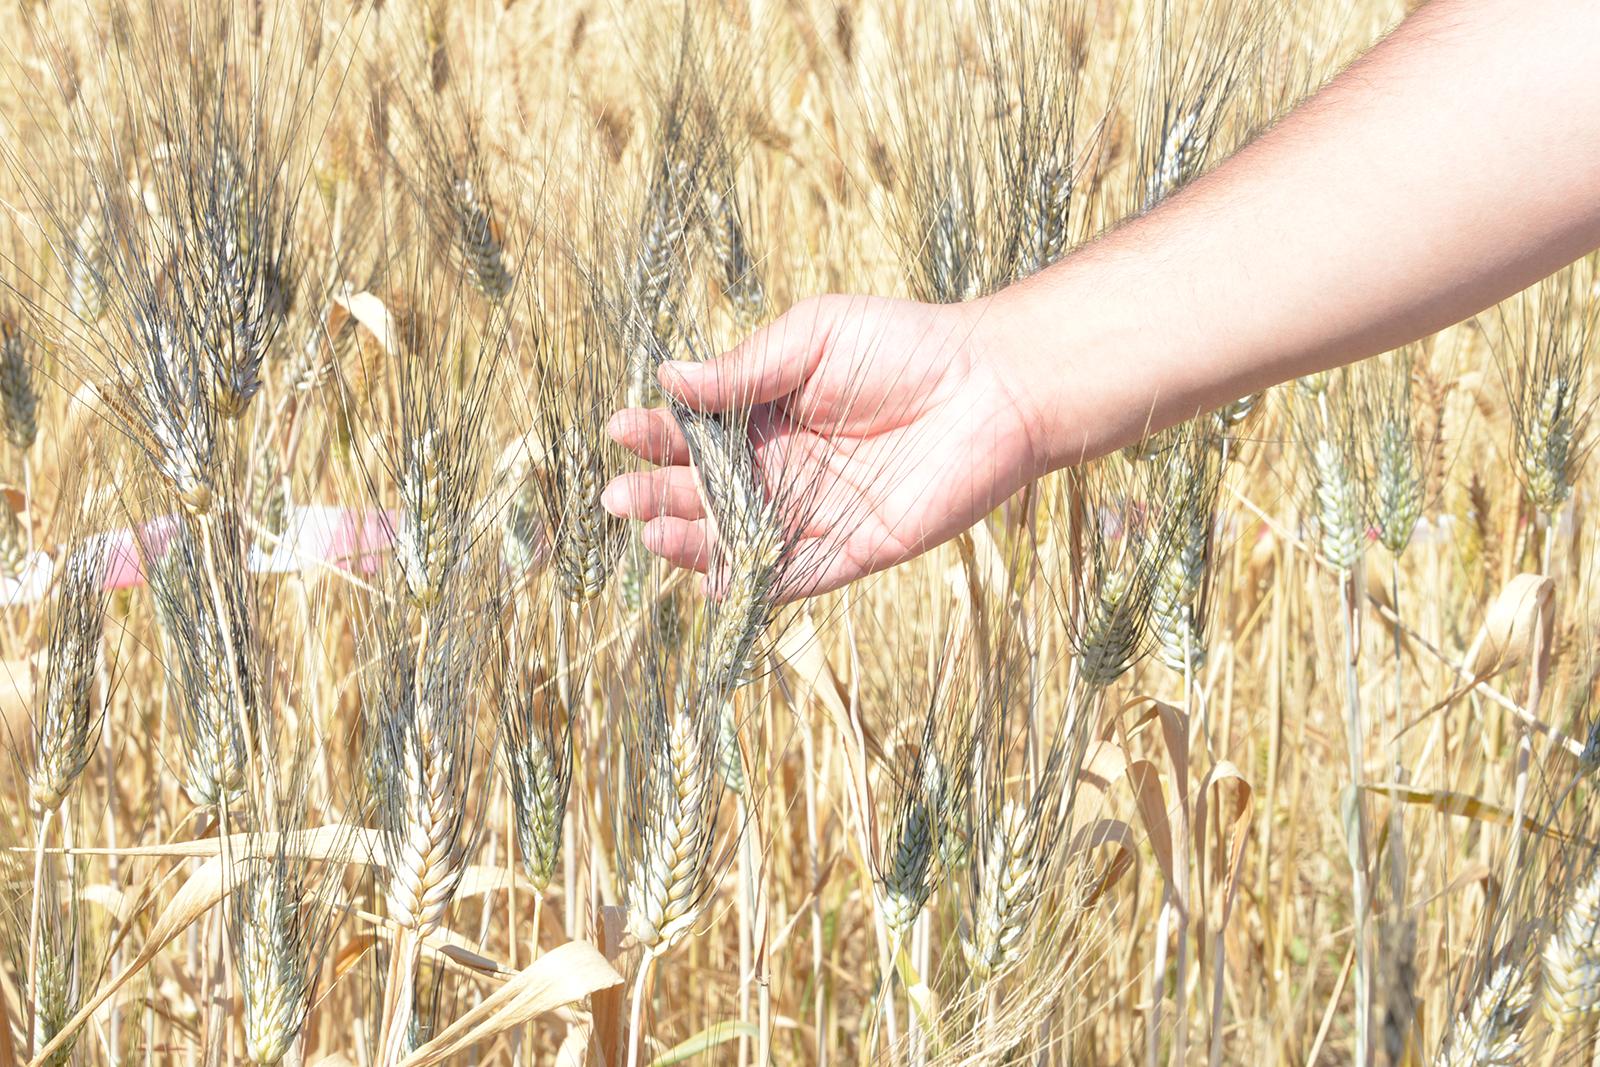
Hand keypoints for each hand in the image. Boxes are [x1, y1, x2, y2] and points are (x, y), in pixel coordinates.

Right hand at [601, 294, 1049, 598]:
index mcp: (767, 414)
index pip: (696, 432)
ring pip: (738, 540)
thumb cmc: (905, 345)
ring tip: (653, 535)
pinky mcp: (854, 550)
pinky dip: (753, 584)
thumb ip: (747, 367)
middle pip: (705, 493)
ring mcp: (815, 512)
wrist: (992, 386)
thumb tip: (668, 375)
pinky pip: (793, 576)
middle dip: (658, 494)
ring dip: (692, 542)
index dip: (656, 433)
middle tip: (619, 498)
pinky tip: (711, 581)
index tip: (621, 428)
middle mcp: (783, 468)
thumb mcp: (815, 337)